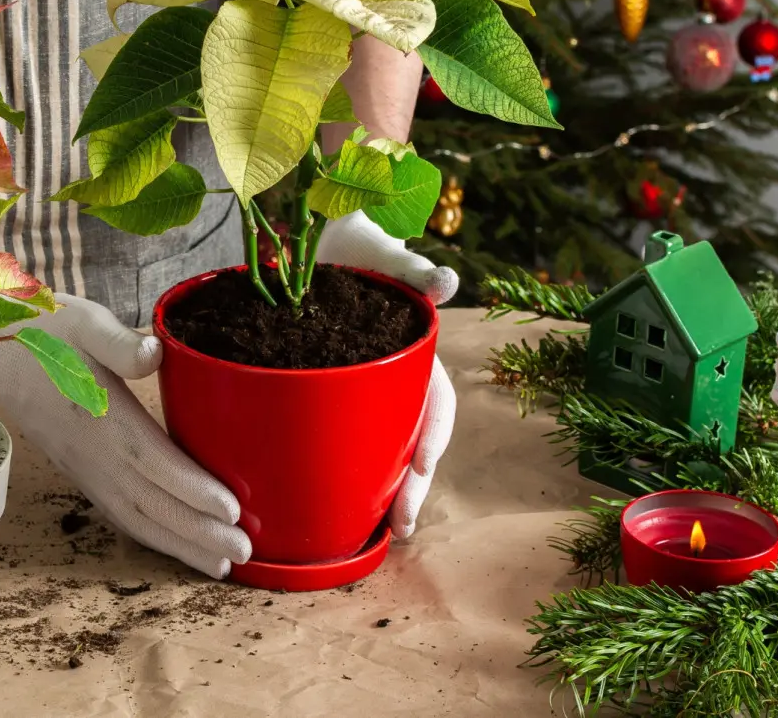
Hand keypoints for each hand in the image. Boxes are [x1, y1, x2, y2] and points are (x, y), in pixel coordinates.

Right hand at [0, 295, 251, 578]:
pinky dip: (151, 536)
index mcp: (99, 416)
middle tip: (243, 552)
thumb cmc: (42, 333)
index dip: (192, 488)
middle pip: (150, 503)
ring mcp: (84, 468)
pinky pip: (118, 514)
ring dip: (179, 544)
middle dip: (198, 531)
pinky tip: (176, 546)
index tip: (232, 509)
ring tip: (220, 565)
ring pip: (135, 517)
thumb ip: (118, 341)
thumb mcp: (82, 322)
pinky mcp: (80, 473)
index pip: (152, 460)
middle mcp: (92, 453)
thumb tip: (154, 352)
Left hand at [315, 211, 457, 539]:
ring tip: (384, 532)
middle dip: (412, 484)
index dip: (432, 433)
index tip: (422, 463)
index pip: (436, 402)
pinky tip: (344, 504)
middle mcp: (400, 382)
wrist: (329, 245)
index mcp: (417, 355)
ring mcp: (373, 392)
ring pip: (389, 448)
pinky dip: (355, 472)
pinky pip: (353, 440)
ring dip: (391, 490)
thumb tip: (447, 282)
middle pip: (415, 439)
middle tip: (401, 525)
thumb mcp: (388, 261)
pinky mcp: (341, 398)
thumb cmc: (365, 253)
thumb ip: (416, 273)